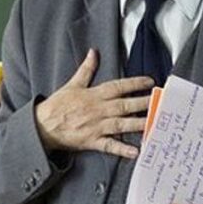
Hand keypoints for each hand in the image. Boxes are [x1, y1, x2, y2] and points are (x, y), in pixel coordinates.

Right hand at [34, 49, 153, 157]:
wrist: (43, 126)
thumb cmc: (57, 105)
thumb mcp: (72, 84)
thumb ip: (86, 69)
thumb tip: (93, 52)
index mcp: (94, 95)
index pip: (118, 87)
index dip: (134, 84)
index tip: (150, 82)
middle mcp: (98, 110)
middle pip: (124, 105)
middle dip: (143, 103)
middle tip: (160, 102)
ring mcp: (96, 126)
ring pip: (121, 124)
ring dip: (138, 124)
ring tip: (154, 123)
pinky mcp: (92, 141)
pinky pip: (109, 145)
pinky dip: (122, 149)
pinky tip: (135, 151)